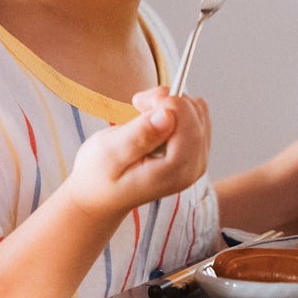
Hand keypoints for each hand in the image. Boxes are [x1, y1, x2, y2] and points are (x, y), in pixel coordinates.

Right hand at [64, 87, 210, 218]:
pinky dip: (174, 110)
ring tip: (142, 113)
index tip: (137, 101)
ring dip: (170, 103)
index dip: (168, 101)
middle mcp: (192, 168)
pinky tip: (152, 120)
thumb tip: (168, 116)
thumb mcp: (110, 154)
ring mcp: (196, 162)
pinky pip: (196, 118)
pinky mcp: (193, 154)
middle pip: (197, 114)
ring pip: (198, 112)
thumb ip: (140, 135)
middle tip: (137, 104)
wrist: (99, 197)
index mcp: (174, 171)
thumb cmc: (98, 175)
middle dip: (168, 99)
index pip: (189, 122)